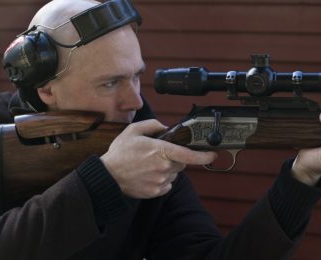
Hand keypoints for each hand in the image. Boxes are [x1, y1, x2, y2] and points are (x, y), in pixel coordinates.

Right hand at [100, 119, 216, 197]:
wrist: (108, 176)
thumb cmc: (120, 153)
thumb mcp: (133, 131)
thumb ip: (152, 125)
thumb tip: (166, 127)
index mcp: (160, 151)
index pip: (188, 154)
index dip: (203, 155)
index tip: (213, 154)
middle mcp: (163, 167)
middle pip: (181, 162)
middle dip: (175, 157)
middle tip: (158, 154)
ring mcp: (160, 181)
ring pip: (174, 174)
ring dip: (168, 169)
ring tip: (149, 165)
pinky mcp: (156, 192)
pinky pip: (167, 184)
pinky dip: (162, 179)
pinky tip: (148, 174)